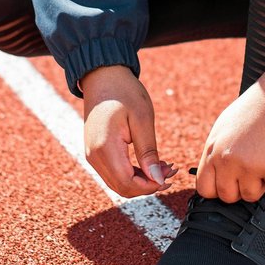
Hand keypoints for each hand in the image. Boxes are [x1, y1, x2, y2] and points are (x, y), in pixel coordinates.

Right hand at [81, 65, 176, 196]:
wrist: (103, 76)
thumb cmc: (124, 92)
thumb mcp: (142, 119)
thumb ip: (148, 152)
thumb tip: (158, 180)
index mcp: (105, 148)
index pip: (127, 183)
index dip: (150, 186)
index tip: (170, 175)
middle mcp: (94, 156)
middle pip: (122, 188)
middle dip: (148, 185)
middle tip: (171, 170)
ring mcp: (92, 155)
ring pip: (118, 183)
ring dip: (142, 180)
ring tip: (164, 165)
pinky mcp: (96, 152)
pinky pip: (115, 172)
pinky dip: (133, 173)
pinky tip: (151, 162)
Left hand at [196, 53, 264, 202]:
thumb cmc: (255, 108)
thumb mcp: (224, 127)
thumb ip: (216, 153)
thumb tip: (214, 177)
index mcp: (213, 149)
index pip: (204, 188)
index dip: (217, 189)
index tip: (229, 183)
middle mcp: (228, 160)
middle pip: (228, 196)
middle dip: (240, 189)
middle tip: (251, 172)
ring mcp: (250, 166)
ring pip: (251, 196)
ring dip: (260, 183)